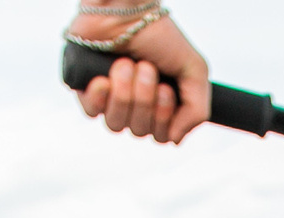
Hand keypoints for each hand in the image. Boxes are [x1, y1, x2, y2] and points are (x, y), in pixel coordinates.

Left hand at [74, 11, 210, 143]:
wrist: (127, 8)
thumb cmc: (159, 34)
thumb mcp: (194, 70)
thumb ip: (197, 110)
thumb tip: (175, 140)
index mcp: (160, 103)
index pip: (161, 136)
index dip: (163, 118)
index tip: (166, 88)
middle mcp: (135, 104)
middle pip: (140, 130)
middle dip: (145, 99)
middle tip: (145, 67)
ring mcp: (109, 98)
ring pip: (116, 124)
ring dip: (124, 94)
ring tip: (125, 64)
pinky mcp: (85, 89)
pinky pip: (91, 112)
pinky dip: (100, 97)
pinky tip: (104, 78)